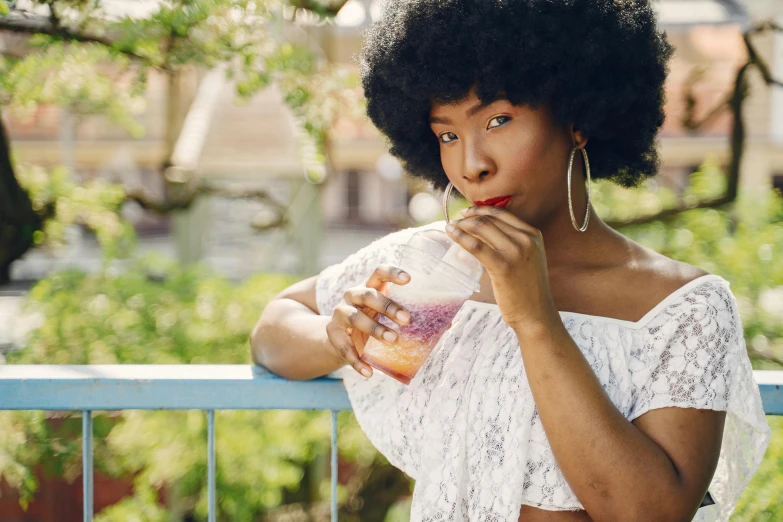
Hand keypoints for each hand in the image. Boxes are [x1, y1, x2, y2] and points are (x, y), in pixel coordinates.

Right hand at [325, 264, 411, 376]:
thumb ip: (410, 318)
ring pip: (355, 317)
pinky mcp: (333, 333)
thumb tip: (447, 325)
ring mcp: (340, 313)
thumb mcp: (387, 318)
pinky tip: (369, 373)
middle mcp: (353, 296)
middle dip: (388, 306)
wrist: (341, 340)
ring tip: (393, 340)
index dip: (392, 273)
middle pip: (368, 294)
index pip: (379, 272)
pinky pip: (344, 347)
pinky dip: (357, 361)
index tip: (409, 279)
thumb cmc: (372, 323)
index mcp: (370, 287)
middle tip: (407, 320)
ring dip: (375, 329)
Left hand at [445, 205, 558, 330]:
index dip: (480, 210)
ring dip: (462, 225)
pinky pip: (476, 246)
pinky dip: (461, 237)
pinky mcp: (503, 266)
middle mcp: (526, 239)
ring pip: (482, 227)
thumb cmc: (527, 290)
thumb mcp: (527, 258)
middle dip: (468, 217)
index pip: (502, 213)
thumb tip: (481, 232)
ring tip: (451, 228)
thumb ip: (512, 243)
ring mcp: (516, 252)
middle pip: (490, 218)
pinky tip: (451, 235)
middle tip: (455, 221)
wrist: (536, 315)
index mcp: (533, 234)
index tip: (467, 212)